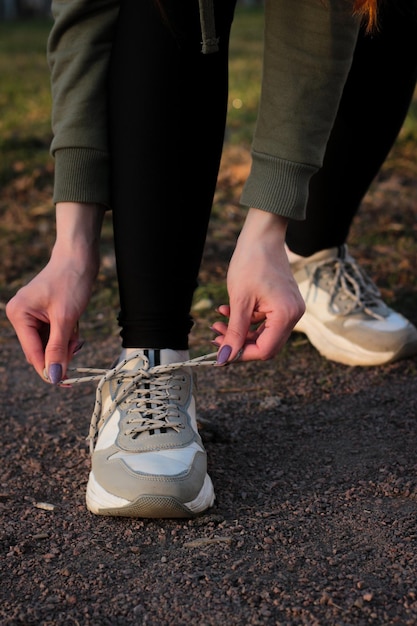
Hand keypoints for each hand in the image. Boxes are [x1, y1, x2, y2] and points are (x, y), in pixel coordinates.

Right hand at [6, 203, 103, 382]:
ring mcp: (32, 315)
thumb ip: (58, 349)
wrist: (80, 257)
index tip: (65, 383)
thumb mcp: (66, 319)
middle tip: (77, 344)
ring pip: (50, 344)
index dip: (49, 368)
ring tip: (76, 328)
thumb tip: (53, 377)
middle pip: (41, 350)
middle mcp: (21, 315)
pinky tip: (74, 324)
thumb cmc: (71, 281)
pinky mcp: (44, 314)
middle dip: (61, 351)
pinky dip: (67, 335)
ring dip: (66, 343)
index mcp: (19, 315)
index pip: (33, 353)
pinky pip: (55, 335)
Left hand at [211, 208, 304, 364]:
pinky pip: (264, 320)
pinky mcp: (283, 302)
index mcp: (286, 315)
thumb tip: (225, 358)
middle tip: (215, 337)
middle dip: (239, 343)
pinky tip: (227, 311)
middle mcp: (293, 314)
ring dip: (239, 331)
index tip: (221, 354)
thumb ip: (234, 332)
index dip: (242, 354)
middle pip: (265, 344)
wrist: (262, 235)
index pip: (265, 349)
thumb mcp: (239, 300)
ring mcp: (290, 308)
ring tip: (217, 323)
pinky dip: (246, 319)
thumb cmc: (251, 262)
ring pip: (263, 333)